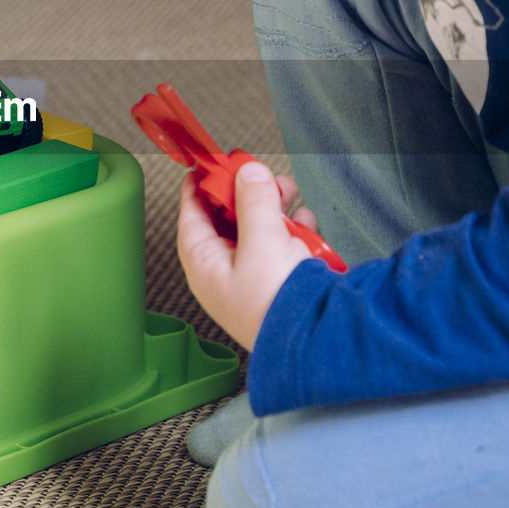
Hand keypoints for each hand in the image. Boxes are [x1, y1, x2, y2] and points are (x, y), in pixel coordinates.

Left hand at [176, 160, 318, 349]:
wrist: (317, 341)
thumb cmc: (277, 303)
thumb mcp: (261, 239)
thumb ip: (254, 201)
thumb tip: (247, 173)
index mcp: (206, 268)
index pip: (191, 220)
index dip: (197, 190)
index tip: (204, 166)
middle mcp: (227, 276)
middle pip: (228, 222)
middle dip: (246, 194)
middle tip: (258, 173)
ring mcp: (255, 281)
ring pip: (258, 233)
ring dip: (273, 210)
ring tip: (288, 192)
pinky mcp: (283, 284)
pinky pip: (283, 249)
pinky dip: (294, 232)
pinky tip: (305, 222)